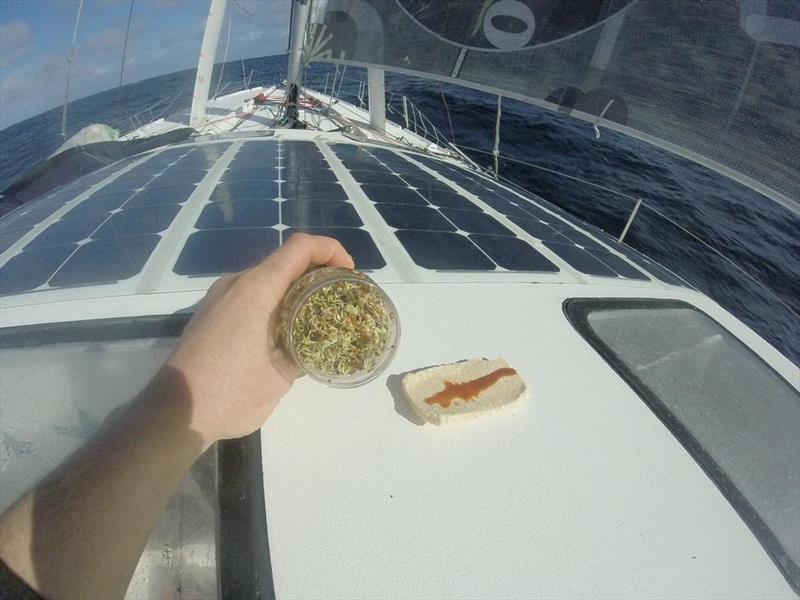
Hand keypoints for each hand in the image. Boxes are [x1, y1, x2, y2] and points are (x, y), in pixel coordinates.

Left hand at [166, 233, 353, 445]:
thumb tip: (320, 339)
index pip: (301, 248)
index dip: (331, 251)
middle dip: (318, 271)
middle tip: (341, 298)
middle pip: (285, 260)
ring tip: (319, 316)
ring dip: (296, 287)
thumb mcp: (280, 375)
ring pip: (268, 277)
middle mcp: (237, 284)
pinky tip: (288, 330)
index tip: (350, 275)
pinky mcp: (213, 313)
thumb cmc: (230, 392)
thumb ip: (304, 349)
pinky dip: (276, 301)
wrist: (176, 412)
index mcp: (256, 289)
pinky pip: (251, 294)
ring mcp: (221, 297)